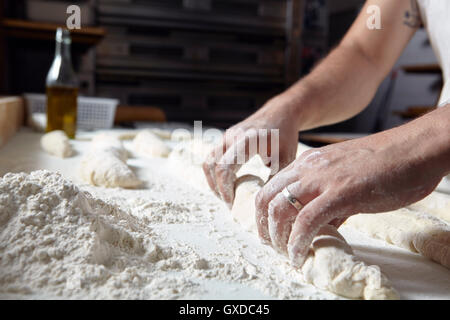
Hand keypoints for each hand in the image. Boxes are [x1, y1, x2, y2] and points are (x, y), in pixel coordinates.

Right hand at [202, 95, 299, 206]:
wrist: (281, 113)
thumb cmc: (285, 136)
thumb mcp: (285, 159)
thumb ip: (274, 180)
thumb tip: (262, 204)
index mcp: (247, 140)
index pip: (224, 166)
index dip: (225, 188)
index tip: (233, 204)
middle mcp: (232, 136)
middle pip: (211, 165)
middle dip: (217, 188)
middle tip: (230, 204)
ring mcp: (226, 136)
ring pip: (208, 162)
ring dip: (213, 181)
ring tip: (227, 197)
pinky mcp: (225, 139)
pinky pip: (212, 158)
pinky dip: (216, 174)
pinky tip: (230, 185)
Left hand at [255, 126, 444, 266]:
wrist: (415, 148)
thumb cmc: (386, 164)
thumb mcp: (346, 179)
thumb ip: (331, 201)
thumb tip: (323, 225)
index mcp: (308, 163)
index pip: (271, 187)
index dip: (265, 212)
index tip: (271, 231)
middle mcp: (308, 168)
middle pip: (265, 198)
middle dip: (263, 226)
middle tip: (271, 245)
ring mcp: (322, 179)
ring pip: (279, 209)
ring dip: (277, 237)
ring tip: (285, 254)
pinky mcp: (340, 193)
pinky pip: (306, 221)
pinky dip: (297, 242)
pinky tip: (299, 255)